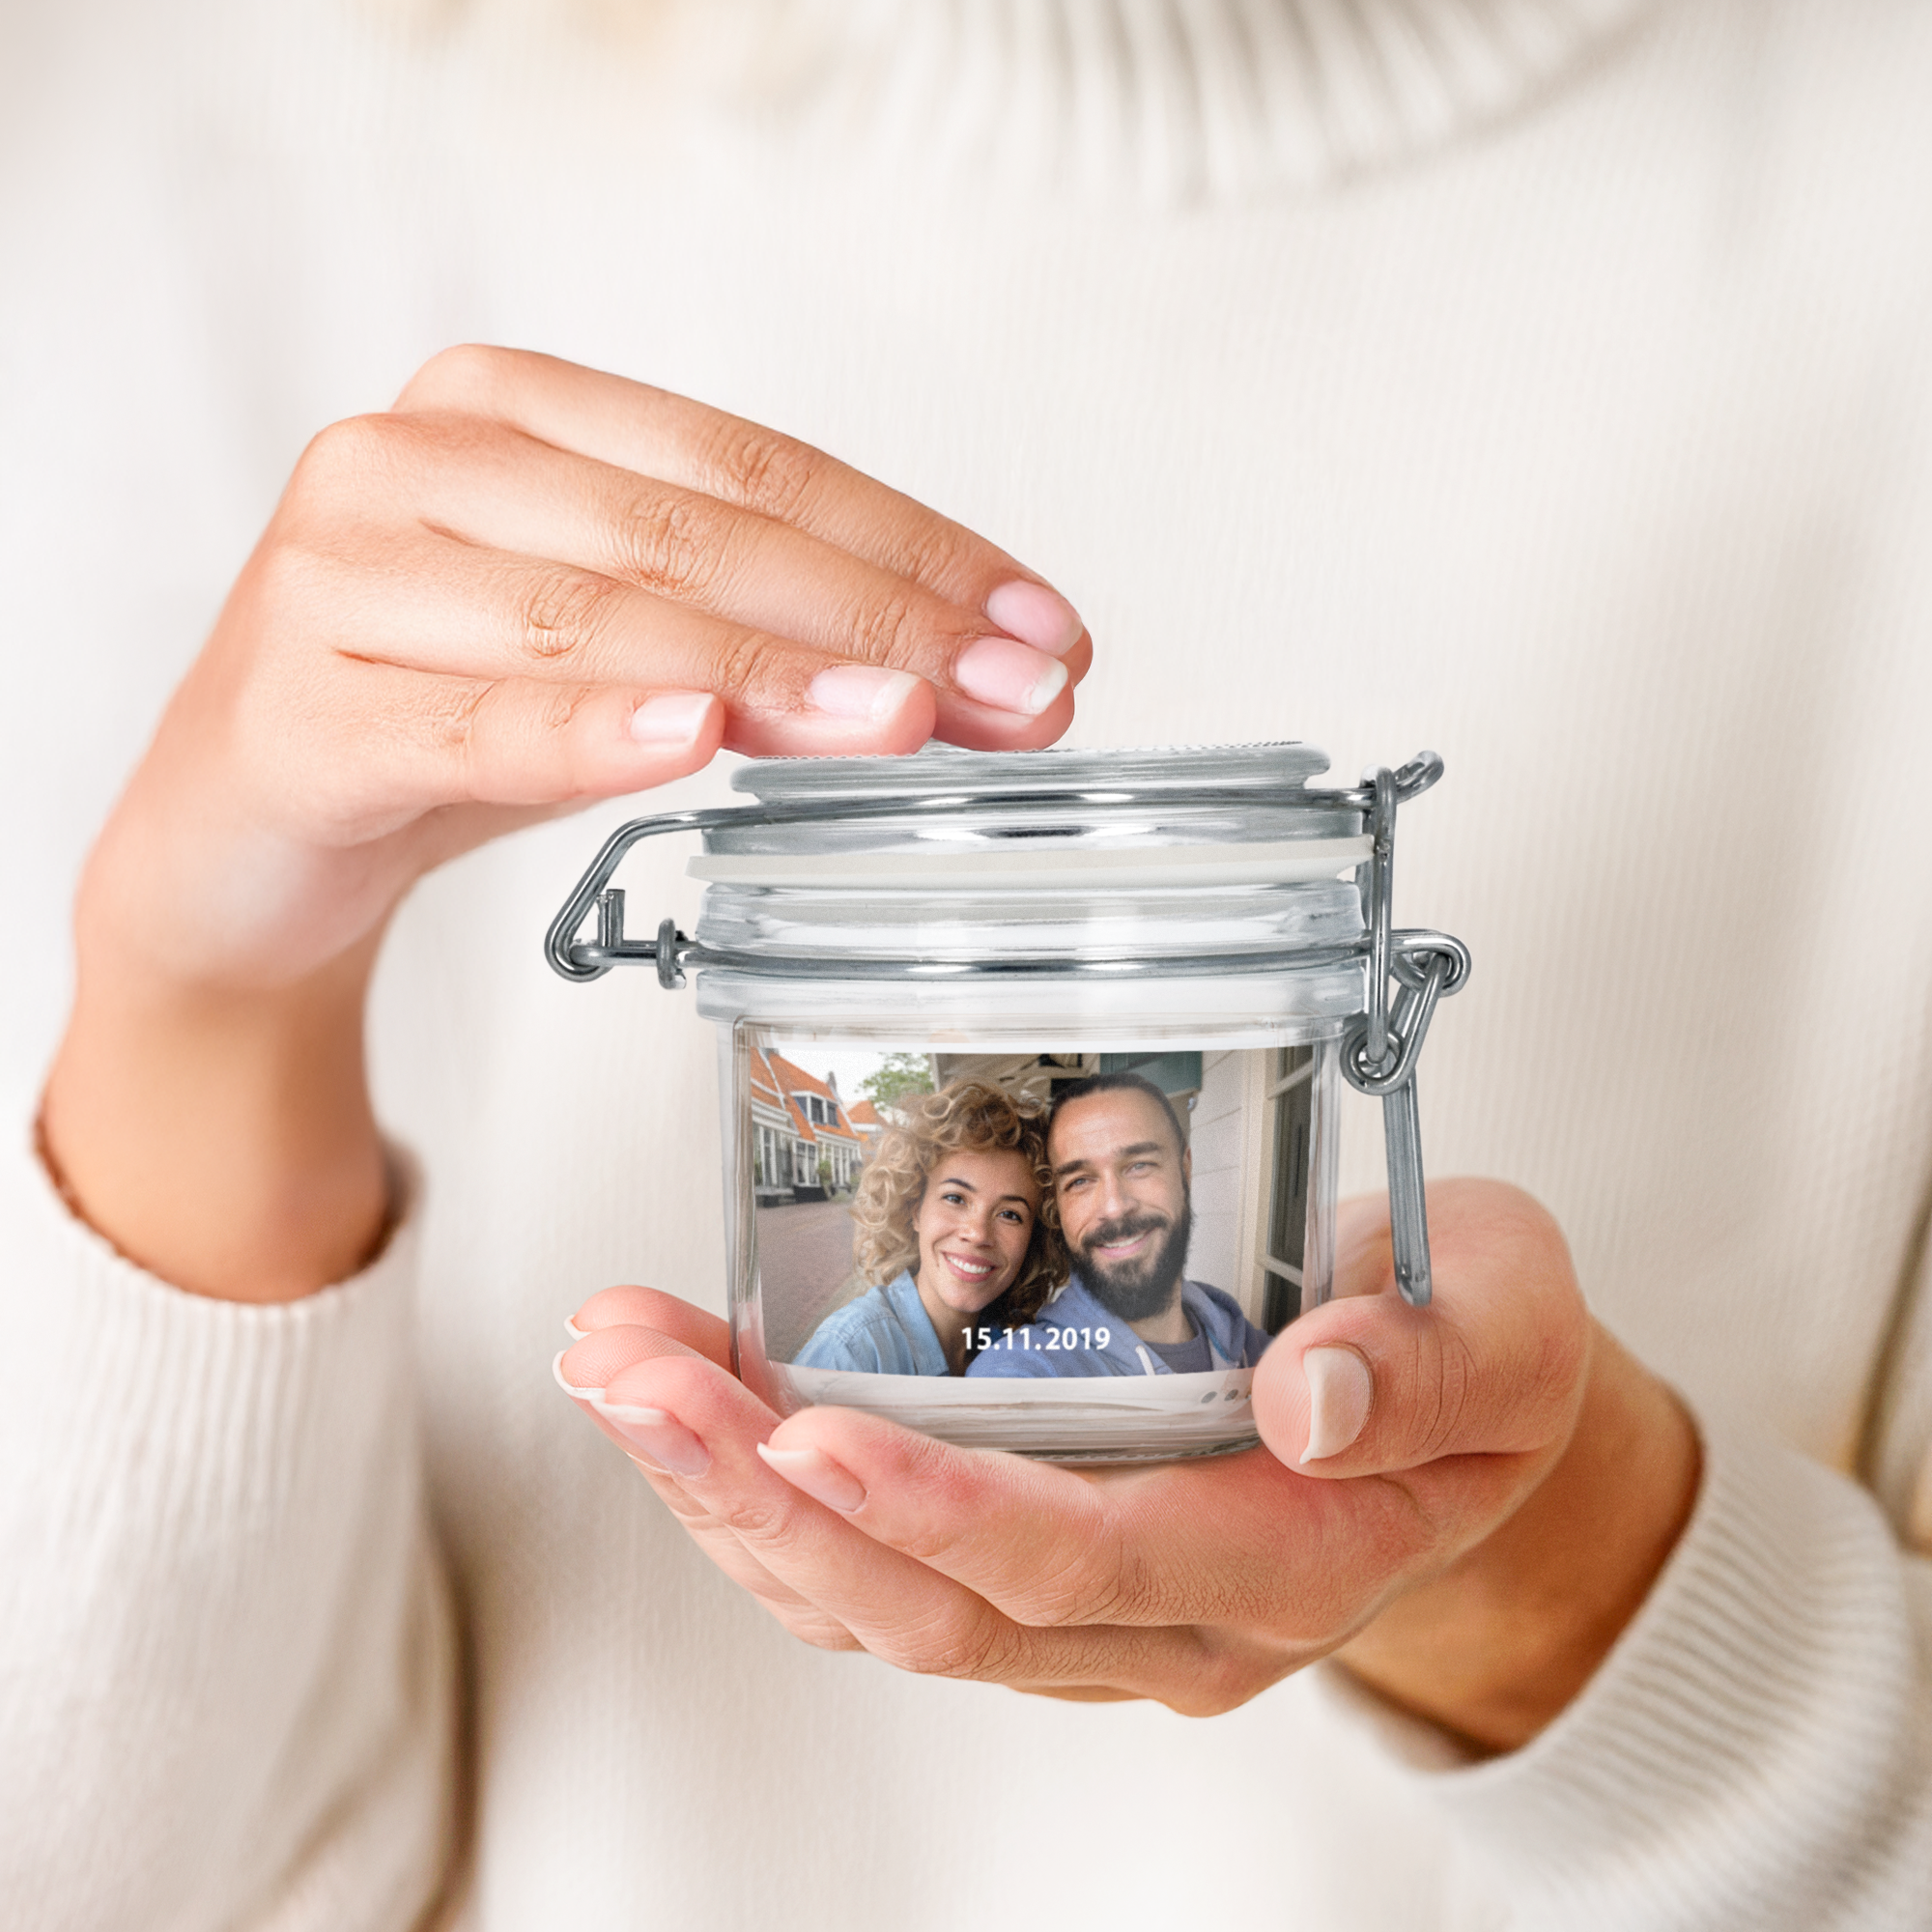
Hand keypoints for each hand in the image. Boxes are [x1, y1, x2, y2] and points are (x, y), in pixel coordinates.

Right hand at [42, 347, 1088, 1297]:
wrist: (242, 838)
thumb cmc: (443, 720)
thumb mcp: (610, 657)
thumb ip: (746, 634)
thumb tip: (952, 670)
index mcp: (508, 409)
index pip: (752, 468)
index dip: (912, 547)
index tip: (1039, 626)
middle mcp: (416, 460)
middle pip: (695, 536)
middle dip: (883, 619)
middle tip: (1016, 690)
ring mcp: (341, 576)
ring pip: (600, 622)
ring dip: (774, 677)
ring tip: (909, 718)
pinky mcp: (297, 710)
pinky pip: (472, 722)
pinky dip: (590, 733)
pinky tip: (693, 741)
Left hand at [558, 1180, 1698, 1750]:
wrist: (1461, 1408)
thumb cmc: (1477, 1348)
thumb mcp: (1509, 1320)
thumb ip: (1430, 1362)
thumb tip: (1308, 1398)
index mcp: (1285, 1556)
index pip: (1084, 1562)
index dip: (937, 1512)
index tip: (807, 1431)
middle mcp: (1165, 1619)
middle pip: (931, 1608)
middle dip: (761, 1496)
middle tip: (633, 1378)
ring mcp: (1089, 1613)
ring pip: (871, 1602)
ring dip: (726, 1491)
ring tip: (616, 1365)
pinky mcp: (1034, 1569)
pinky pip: (872, 1569)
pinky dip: (763, 1493)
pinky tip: (686, 1401)